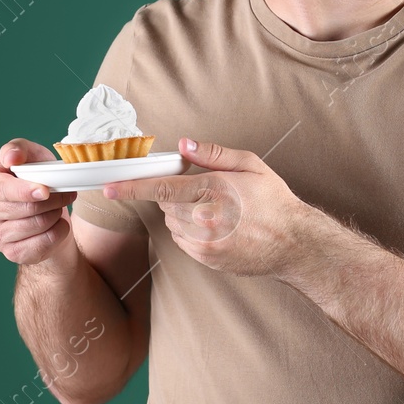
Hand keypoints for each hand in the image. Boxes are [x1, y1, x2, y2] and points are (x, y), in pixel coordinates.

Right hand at [0, 139, 78, 265]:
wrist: (44, 212)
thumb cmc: (35, 179)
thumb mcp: (31, 157)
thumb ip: (19, 149)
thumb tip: (11, 157)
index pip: (1, 189)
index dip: (24, 191)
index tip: (45, 190)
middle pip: (27, 208)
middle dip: (54, 199)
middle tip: (67, 193)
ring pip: (38, 225)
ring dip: (57, 213)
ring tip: (59, 206)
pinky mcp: (12, 253)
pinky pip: (44, 244)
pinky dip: (59, 231)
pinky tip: (58, 223)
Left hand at [101, 137, 311, 276]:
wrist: (294, 243)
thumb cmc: (274, 201)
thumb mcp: (251, 165)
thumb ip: (213, 154)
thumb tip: (184, 144)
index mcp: (213, 190)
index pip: (161, 188)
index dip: (132, 187)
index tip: (109, 186)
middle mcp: (205, 218)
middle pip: (165, 205)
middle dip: (175, 195)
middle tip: (203, 192)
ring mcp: (204, 242)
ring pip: (173, 224)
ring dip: (183, 214)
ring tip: (215, 211)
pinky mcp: (206, 259)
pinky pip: (183, 242)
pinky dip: (191, 232)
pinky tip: (217, 227)